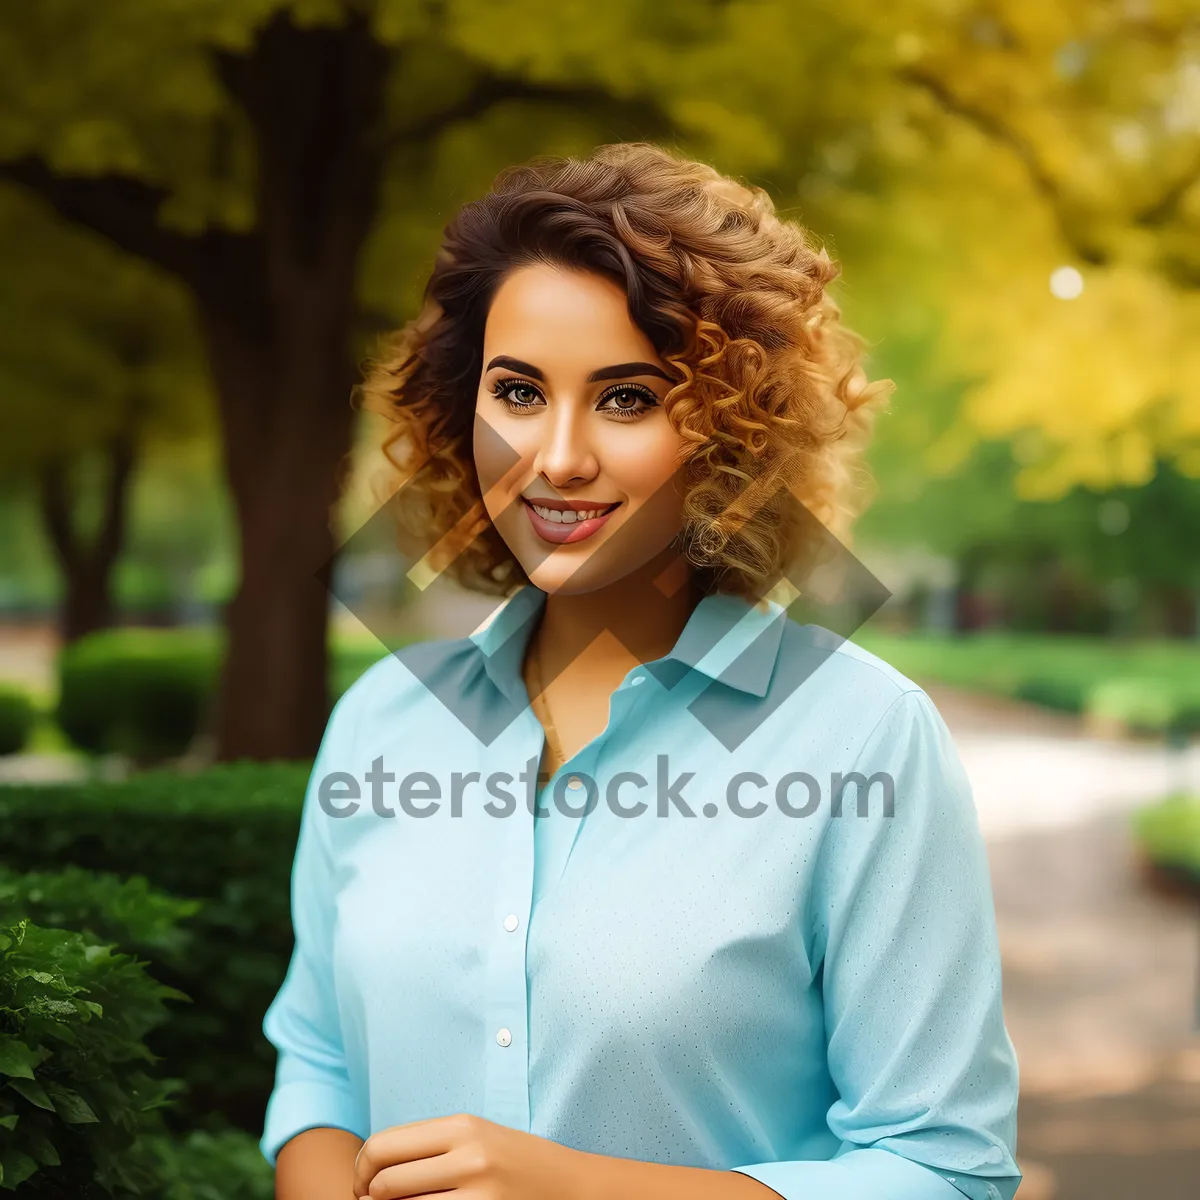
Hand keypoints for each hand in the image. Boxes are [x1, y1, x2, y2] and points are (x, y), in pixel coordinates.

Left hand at [352, 1112, 588, 1199]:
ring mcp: (478, 1194)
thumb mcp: (475, 1138)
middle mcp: (469, 1156)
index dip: (360, 1170)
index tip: (362, 1185)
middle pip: (384, 1182)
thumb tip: (368, 1174)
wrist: (570, 1186)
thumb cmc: (515, 1162)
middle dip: (368, 1199)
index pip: (383, 1145)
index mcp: (462, 1126)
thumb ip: (428, 1148)